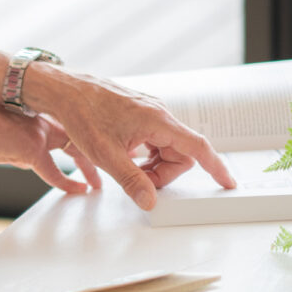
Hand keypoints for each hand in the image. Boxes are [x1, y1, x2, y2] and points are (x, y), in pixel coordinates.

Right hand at [0, 85, 101, 195]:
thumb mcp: (1, 132)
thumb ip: (16, 144)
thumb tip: (21, 156)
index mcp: (36, 116)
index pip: (68, 127)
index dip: (82, 141)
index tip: (91, 149)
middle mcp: (42, 122)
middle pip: (80, 137)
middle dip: (95, 154)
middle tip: (107, 169)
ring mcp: (39, 134)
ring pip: (75, 151)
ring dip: (89, 169)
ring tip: (96, 185)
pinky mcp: (31, 148)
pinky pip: (53, 172)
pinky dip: (67, 183)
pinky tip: (78, 190)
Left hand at [19, 62, 236, 209]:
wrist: (63, 90)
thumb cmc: (81, 114)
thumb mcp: (105, 154)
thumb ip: (131, 180)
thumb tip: (150, 201)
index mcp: (157, 120)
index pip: (198, 147)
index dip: (216, 167)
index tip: (228, 183)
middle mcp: (158, 113)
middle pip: (181, 154)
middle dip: (164, 174)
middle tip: (138, 182)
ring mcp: (149, 112)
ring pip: (166, 148)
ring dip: (153, 166)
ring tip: (127, 170)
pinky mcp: (139, 114)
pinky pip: (155, 140)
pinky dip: (145, 155)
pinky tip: (126, 159)